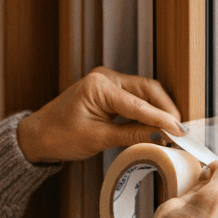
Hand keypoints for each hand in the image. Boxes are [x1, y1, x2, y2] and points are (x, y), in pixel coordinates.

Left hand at [16, 67, 183, 162]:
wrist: (38, 135)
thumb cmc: (59, 136)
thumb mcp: (97, 139)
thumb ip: (131, 134)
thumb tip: (160, 135)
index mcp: (99, 86)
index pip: (139, 103)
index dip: (161, 118)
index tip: (179, 131)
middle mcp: (105, 77)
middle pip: (147, 90)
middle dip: (165, 110)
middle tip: (179, 131)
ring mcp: (107, 82)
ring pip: (144, 92)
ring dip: (158, 109)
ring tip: (171, 130)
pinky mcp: (108, 91)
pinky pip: (134, 97)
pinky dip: (147, 110)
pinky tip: (156, 124)